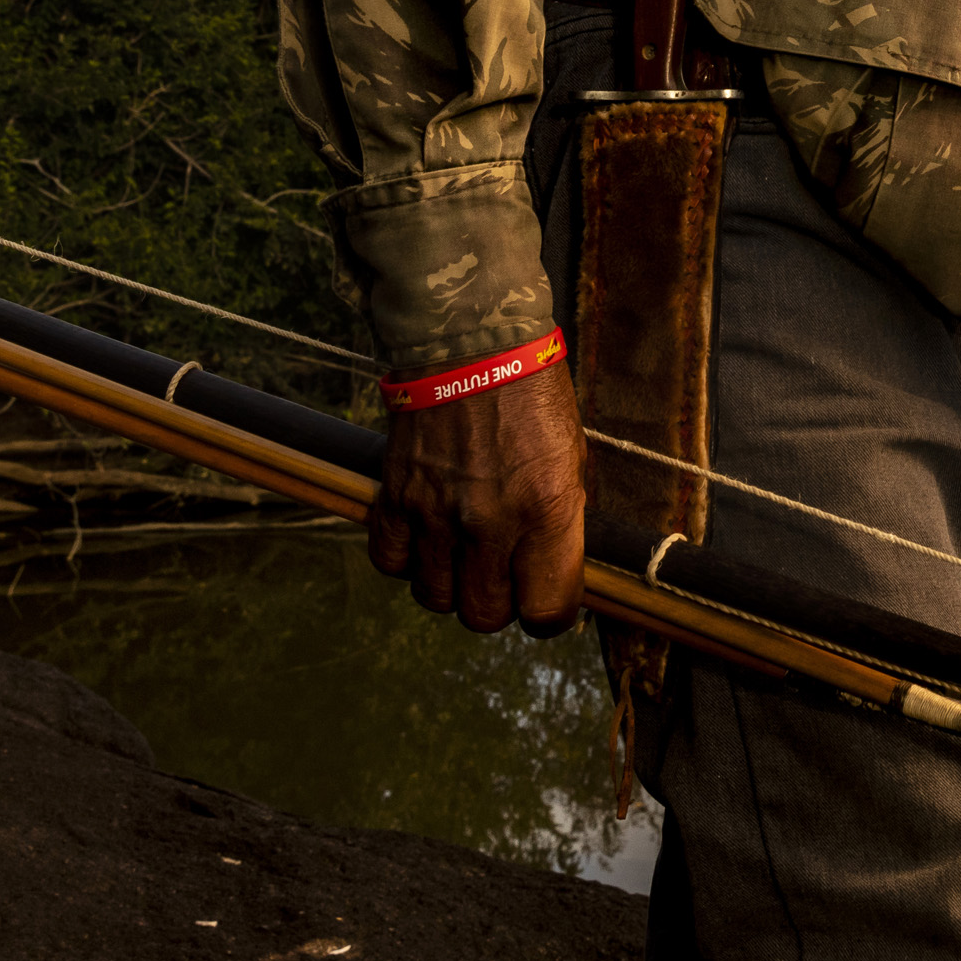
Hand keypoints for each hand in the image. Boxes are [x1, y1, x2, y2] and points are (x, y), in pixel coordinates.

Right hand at [369, 359, 585, 635]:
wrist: (471, 343)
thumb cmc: (532, 398)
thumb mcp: (570, 460)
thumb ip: (558, 525)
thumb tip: (550, 577)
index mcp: (547, 509)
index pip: (547, 610)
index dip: (550, 617)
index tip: (546, 604)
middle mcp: (490, 521)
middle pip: (484, 615)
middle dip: (498, 605)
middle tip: (504, 576)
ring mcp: (437, 512)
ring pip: (435, 597)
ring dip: (451, 586)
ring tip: (464, 554)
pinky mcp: (396, 496)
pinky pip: (390, 562)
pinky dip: (407, 560)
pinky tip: (426, 537)